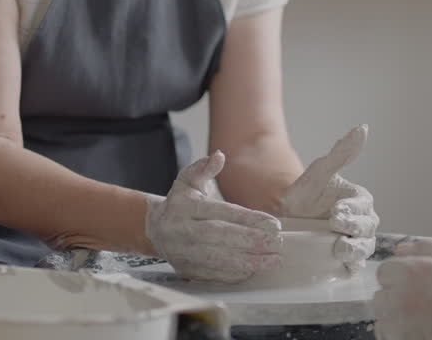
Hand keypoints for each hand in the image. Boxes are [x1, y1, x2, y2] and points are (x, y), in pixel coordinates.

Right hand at [146, 151, 282, 282]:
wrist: (155, 229)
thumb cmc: (180, 203)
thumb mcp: (188, 181)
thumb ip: (203, 168)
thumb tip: (219, 156)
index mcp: (185, 207)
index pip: (220, 212)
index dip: (248, 219)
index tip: (273, 224)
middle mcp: (181, 230)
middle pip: (219, 237)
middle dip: (250, 241)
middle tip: (276, 243)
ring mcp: (182, 252)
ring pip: (217, 259)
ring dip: (247, 262)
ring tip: (272, 261)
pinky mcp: (185, 270)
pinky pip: (212, 275)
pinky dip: (234, 274)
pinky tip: (253, 270)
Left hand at [279, 125, 378, 270]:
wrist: (285, 217)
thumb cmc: (304, 192)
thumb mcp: (319, 171)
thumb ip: (341, 153)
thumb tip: (362, 128)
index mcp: (359, 200)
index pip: (363, 205)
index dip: (352, 209)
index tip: (337, 211)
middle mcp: (362, 222)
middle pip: (366, 228)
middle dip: (354, 228)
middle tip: (337, 226)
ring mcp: (355, 243)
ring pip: (364, 248)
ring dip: (354, 249)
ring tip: (338, 248)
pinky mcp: (346, 263)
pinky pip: (354, 267)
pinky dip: (351, 266)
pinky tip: (342, 266)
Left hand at [373, 239, 431, 339]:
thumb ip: (425, 248)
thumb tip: (402, 249)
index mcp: (409, 274)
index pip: (385, 272)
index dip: (403, 276)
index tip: (418, 283)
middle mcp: (399, 302)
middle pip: (382, 297)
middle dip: (399, 298)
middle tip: (428, 302)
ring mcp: (400, 329)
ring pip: (386, 322)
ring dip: (400, 320)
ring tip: (430, 319)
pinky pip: (393, 339)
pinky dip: (404, 336)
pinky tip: (428, 331)